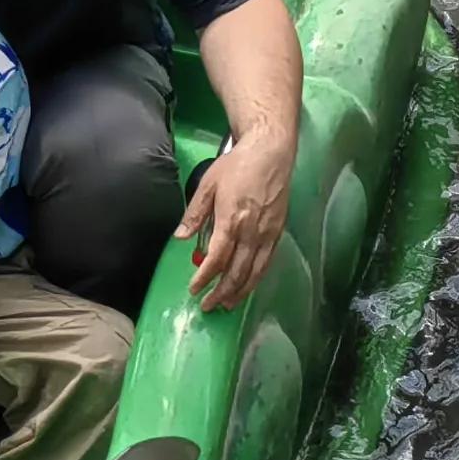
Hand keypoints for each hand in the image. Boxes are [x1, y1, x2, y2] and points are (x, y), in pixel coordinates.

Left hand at [180, 127, 290, 311]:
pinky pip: (267, 262)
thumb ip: (195, 214)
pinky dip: (256, 278)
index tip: (194, 290)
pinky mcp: (278, 232)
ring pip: (254, 272)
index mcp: (232, 220)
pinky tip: (247, 285)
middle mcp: (252, 231)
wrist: (270, 153)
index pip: (217, 258)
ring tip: (227, 304)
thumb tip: (180, 237)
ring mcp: (268, 234)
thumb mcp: (208, 185)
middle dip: (221, 292)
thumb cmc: (237, 166)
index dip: (205, 277)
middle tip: (208, 306)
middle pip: (237, 271)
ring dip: (240, 291)